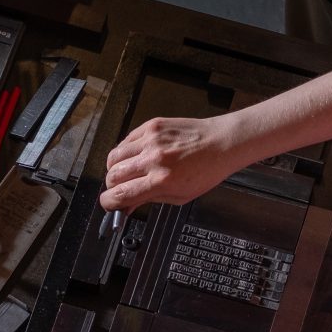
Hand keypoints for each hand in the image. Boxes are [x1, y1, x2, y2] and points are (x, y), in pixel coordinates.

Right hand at [100, 113, 244, 215]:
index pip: (120, 195)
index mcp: (161, 180)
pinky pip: (126, 141)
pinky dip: (125, 152)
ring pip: (113, 156)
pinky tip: (135, 157)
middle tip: (120, 190)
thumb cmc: (207, 170)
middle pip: (112, 176)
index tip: (110, 204)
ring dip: (115, 168)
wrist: (222, 143)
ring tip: (126, 173)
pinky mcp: (151, 126)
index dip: (109, 203)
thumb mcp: (179, 196)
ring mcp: (151, 140)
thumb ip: (149, 200)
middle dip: (112, 187)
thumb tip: (127, 205)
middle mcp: (153, 159)